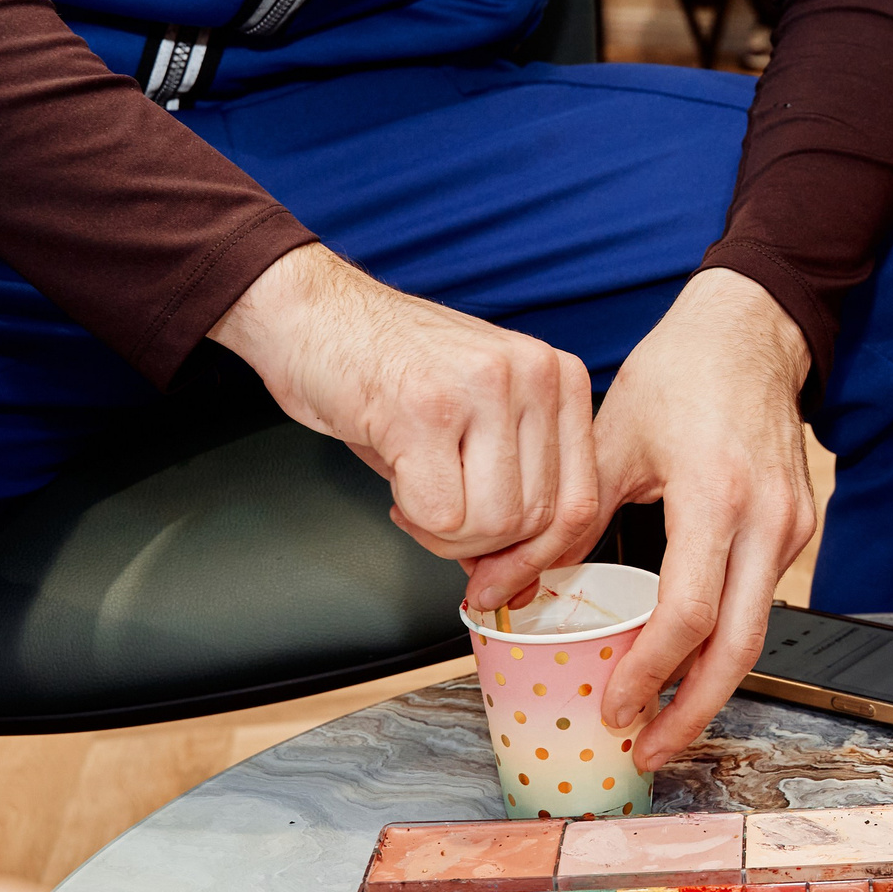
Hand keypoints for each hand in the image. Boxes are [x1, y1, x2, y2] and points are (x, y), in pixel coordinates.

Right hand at [209, 244, 600, 611]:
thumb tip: (522, 569)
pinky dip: (414, 519)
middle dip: (483, 546)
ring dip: (445, 534)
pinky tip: (398, 484)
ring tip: (416, 496)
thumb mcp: (476, 418)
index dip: (542, 555)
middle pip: (538, 519)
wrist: (309, 313)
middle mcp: (533, 375)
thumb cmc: (388, 366)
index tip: (506, 578)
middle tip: (438, 522)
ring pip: (494, 524)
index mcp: (559, 376)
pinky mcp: (426, 408)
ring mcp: (484, 387)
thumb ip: (515, 483)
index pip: (582, 497)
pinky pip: (441, 514)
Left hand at [591, 267, 816, 768]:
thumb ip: (560, 519)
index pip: (689, 610)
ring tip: (660, 720)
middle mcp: (767, 519)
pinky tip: (682, 661)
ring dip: (708, 686)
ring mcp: (789, 528)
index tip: (614, 706)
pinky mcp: (793, 530)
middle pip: (740, 648)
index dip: (651, 670)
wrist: (750, 332)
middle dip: (692, 711)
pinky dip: (721, 643)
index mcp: (718, 495)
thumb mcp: (610, 441)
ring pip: (755, 633)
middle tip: (646, 749)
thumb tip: (495, 582)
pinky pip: (757, 603)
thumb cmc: (681, 375)